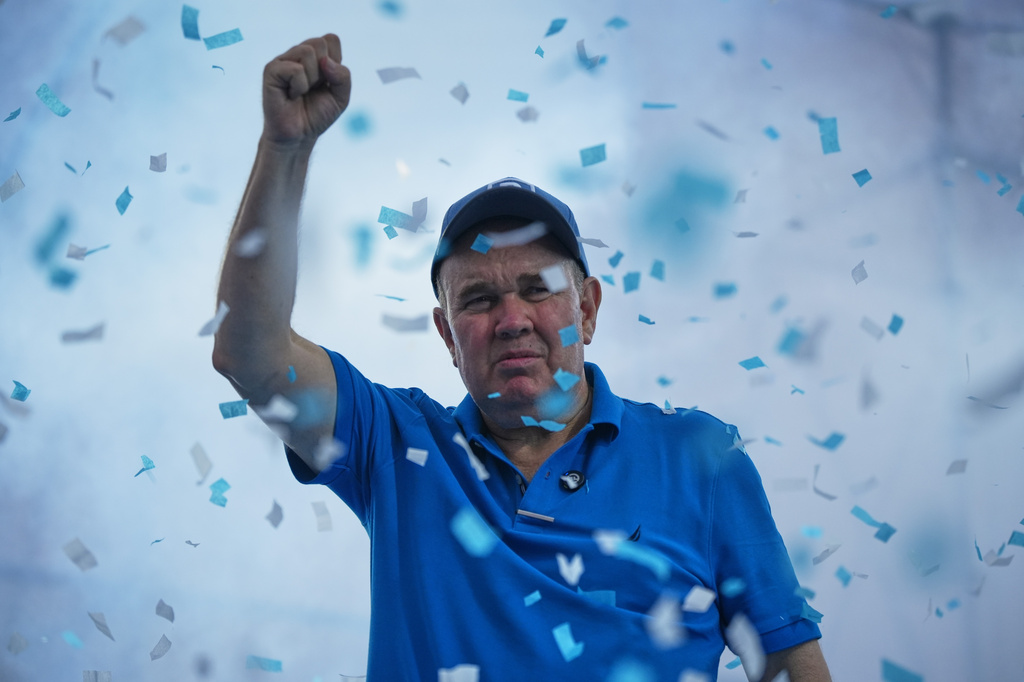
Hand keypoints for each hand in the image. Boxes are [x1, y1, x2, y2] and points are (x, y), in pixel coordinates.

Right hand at [261, 34, 350, 148]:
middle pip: (320, 43)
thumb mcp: (341, 97)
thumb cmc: (317, 115)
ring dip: (311, 79)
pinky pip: (295, 69)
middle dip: (324, 72)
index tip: (326, 82)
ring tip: (301, 92)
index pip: (331, 39)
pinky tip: (291, 95)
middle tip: (313, 88)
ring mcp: (283, 60)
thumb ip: (343, 76)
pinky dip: (299, 86)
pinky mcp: (271, 70)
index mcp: (314, 56)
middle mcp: (297, 54)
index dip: (335, 63)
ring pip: (307, 52)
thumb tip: (326, 61)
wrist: (299, 136)